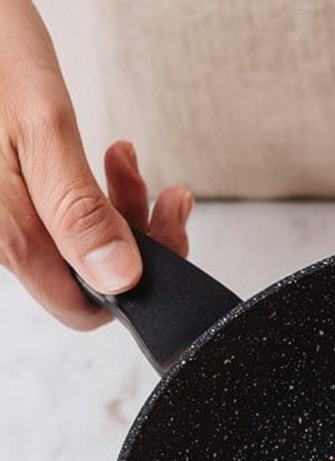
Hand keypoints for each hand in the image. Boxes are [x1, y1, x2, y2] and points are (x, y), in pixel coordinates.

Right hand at [0, 0, 191, 328]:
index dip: (135, 284)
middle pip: (88, 276)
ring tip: (128, 161)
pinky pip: (61, 215)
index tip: (165, 231)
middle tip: (164, 192)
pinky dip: (94, 193)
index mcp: (9, 233)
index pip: (85, 307)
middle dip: (138, 237)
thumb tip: (120, 278)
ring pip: (79, 244)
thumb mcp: (42, 125)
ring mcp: (3, 215)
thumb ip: (79, 207)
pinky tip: (108, 159)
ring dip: (120, 209)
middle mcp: (1, 235)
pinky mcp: (7, 192)